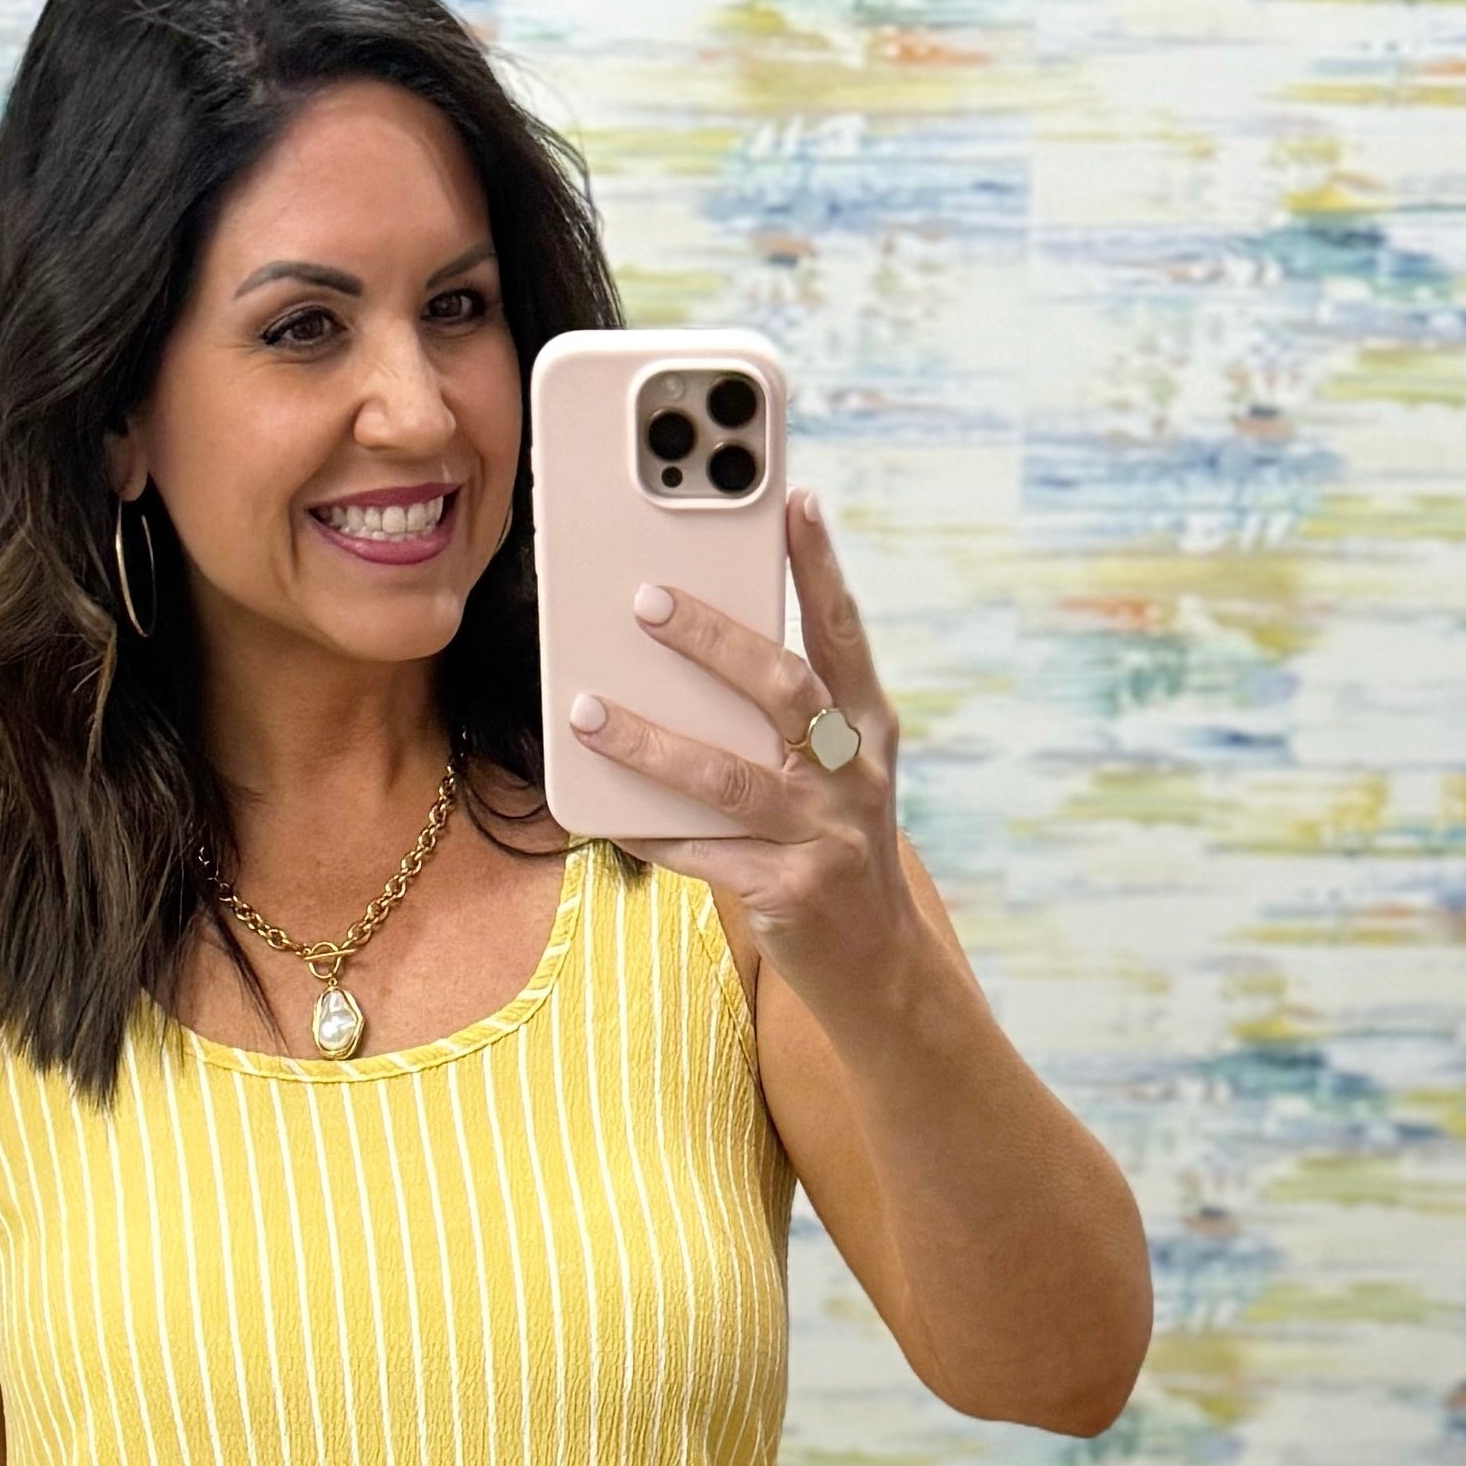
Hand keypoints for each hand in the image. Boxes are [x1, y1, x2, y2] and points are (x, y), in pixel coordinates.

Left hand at [563, 486, 917, 1017]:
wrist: (878, 966)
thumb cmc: (833, 849)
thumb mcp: (833, 775)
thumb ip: (787, 722)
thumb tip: (698, 653)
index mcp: (869, 730)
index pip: (843, 633)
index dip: (819, 566)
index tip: (792, 499)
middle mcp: (853, 776)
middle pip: (783, 689)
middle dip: (714, 640)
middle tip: (646, 599)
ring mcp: (824, 836)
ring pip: (726, 777)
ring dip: (650, 742)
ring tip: (586, 712)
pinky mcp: (787, 893)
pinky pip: (701, 854)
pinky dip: (648, 832)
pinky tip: (602, 814)